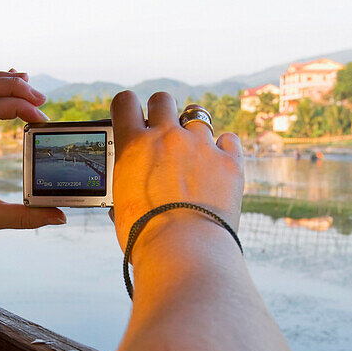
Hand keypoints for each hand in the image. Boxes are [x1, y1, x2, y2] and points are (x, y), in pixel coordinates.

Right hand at [110, 91, 243, 253]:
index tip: (133, 116)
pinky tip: (219, 164)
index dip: (128, 107)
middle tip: (164, 130)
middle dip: (162, 110)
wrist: (184, 251)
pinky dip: (224, 148)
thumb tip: (127, 194)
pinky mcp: (230, 161)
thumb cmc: (145, 236)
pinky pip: (229, 139)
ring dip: (194, 130)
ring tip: (194, 152)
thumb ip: (127, 185)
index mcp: (133, 146)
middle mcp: (167, 137)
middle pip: (163, 99)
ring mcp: (201, 146)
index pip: (124, 102)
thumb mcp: (121, 207)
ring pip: (198, 115)